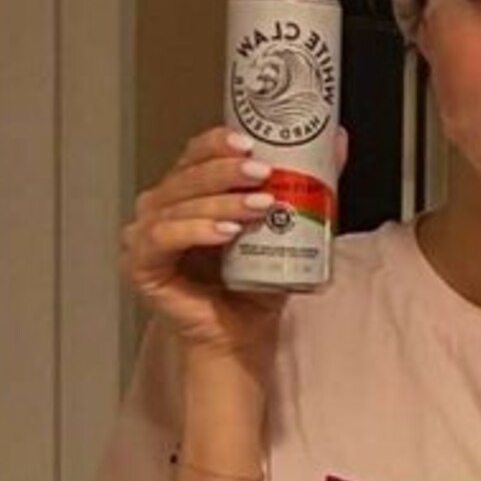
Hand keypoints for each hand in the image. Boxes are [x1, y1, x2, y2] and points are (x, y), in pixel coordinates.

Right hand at [120, 124, 347, 357]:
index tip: (252, 144)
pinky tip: (226, 233)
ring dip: (220, 202)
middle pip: (186, 175)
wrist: (242, 340)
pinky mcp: (141, 265)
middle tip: (262, 173)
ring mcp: (145, 236)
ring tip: (258, 207)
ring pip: (178, 205)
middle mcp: (160, 208)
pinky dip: (195, 231)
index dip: (219, 143)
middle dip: (226, 171)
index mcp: (187, 193)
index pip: (195, 155)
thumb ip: (308, 185)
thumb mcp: (287, 228)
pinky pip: (163, 237)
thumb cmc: (255, 287)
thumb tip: (339, 140)